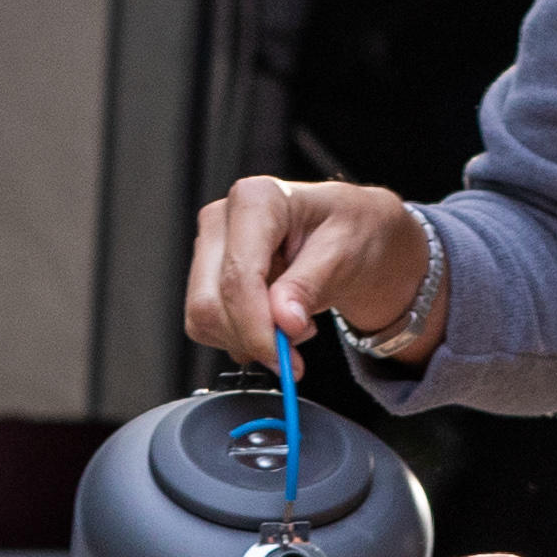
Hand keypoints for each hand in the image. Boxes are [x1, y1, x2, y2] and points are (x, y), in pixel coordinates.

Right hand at [185, 176, 430, 365]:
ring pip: (204, 318)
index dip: (257, 326)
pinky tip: (273, 321)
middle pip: (211, 301)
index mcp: (257, 200)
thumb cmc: (351, 229)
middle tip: (297, 344)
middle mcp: (222, 218)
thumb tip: (282, 321)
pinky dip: (240, 338)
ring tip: (293, 322)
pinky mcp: (206, 273)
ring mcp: (210, 246)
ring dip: (248, 339)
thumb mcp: (345, 252)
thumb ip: (309, 285)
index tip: (284, 357)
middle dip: (254, 337)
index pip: (239, 276)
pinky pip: (206, 324)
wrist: (352, 233)